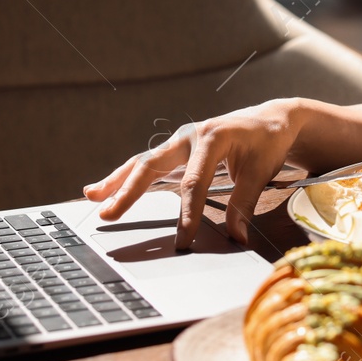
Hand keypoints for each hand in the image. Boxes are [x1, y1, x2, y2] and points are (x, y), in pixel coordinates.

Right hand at [82, 99, 305, 249]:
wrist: (270, 119)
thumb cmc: (266, 142)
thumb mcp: (261, 171)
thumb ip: (245, 203)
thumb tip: (235, 237)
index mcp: (212, 137)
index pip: (194, 182)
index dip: (187, 214)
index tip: (182, 241)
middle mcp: (190, 135)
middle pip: (153, 166)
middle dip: (129, 192)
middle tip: (108, 215)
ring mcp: (180, 140)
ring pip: (143, 162)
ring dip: (117, 181)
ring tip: (91, 198)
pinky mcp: (177, 149)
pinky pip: (147, 163)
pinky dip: (125, 176)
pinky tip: (102, 188)